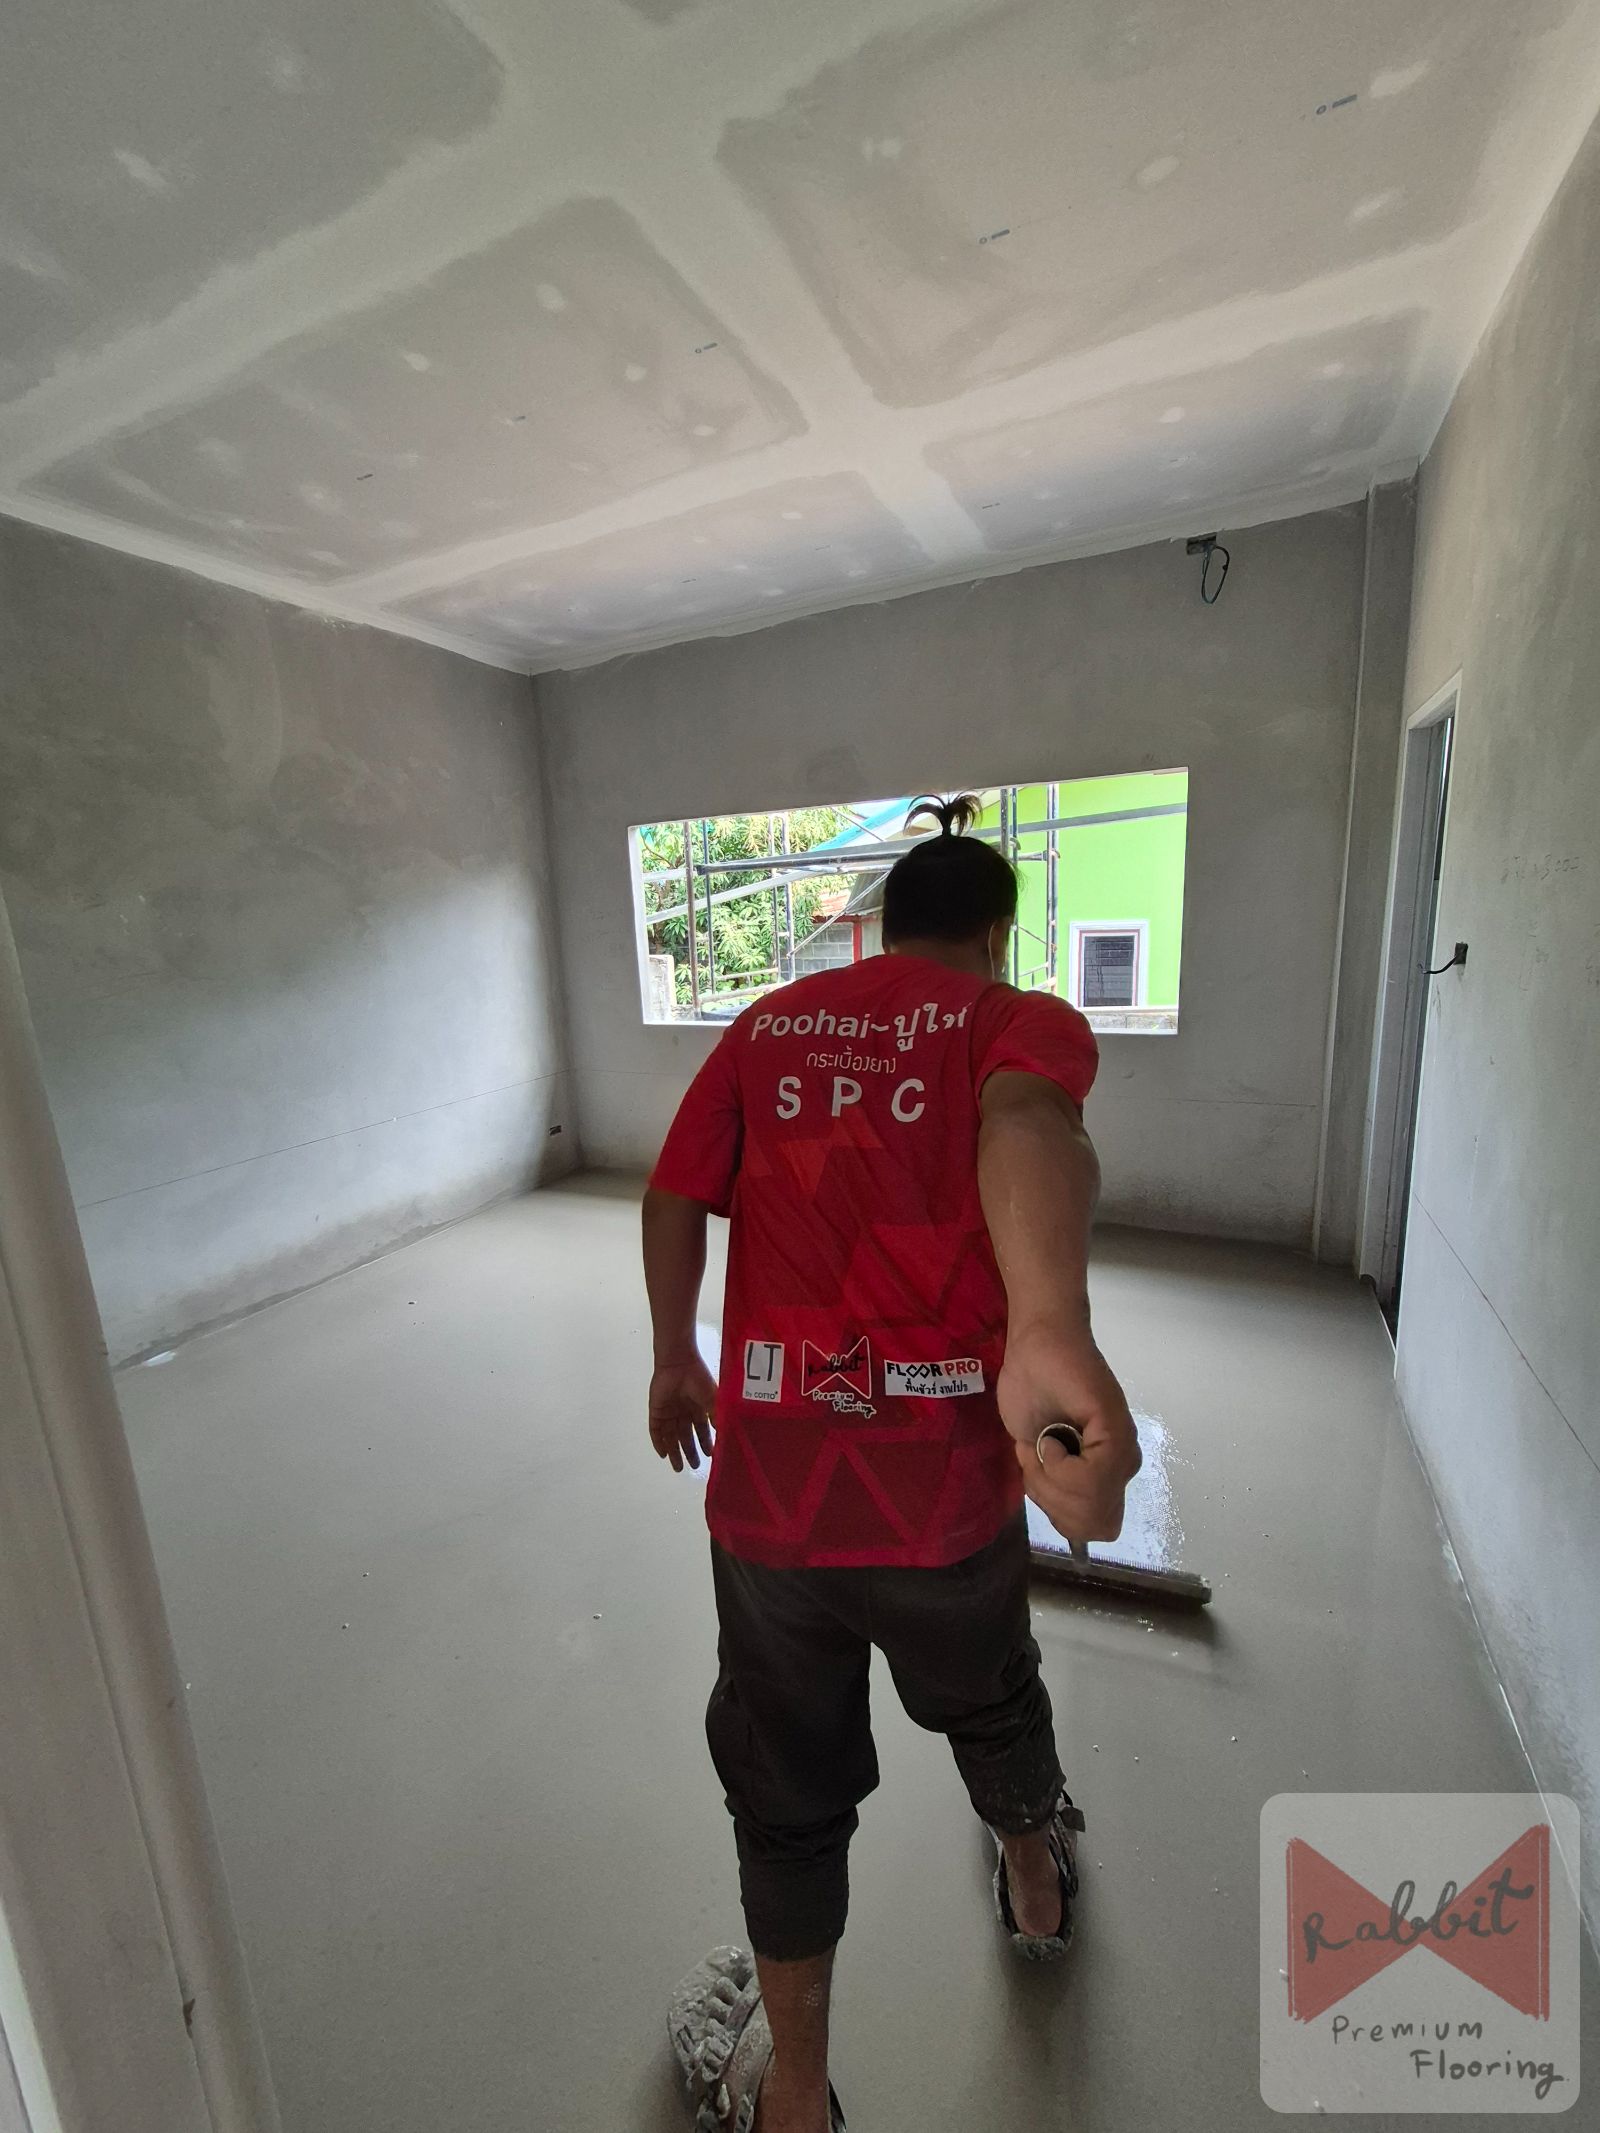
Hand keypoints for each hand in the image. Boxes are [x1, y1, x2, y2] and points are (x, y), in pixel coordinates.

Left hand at [648, 1353, 717, 1472]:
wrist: (678, 1364)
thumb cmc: (698, 1379)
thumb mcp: (713, 1400)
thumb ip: (718, 1417)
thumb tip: (725, 1435)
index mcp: (698, 1408)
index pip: (701, 1430)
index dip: (705, 1443)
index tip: (710, 1455)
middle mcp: (683, 1412)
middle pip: (686, 1436)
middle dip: (690, 1452)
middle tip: (694, 1467)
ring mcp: (669, 1412)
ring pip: (670, 1436)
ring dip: (674, 1452)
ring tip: (678, 1468)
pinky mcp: (656, 1411)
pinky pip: (656, 1430)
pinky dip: (659, 1443)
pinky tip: (663, 1455)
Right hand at [997, 1321, 1141, 1543]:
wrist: (1035, 1348)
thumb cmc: (1035, 1394)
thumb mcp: (1039, 1459)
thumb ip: (1060, 1491)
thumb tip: (1077, 1533)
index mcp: (1109, 1473)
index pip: (1096, 1529)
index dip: (1061, 1516)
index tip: (1040, 1480)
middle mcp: (1123, 1464)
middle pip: (1089, 1523)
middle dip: (1049, 1498)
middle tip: (1037, 1458)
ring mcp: (1122, 1447)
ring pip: (1087, 1502)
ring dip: (1047, 1480)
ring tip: (1043, 1442)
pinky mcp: (1115, 1430)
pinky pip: (1088, 1478)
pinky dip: (1055, 1464)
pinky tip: (1048, 1435)